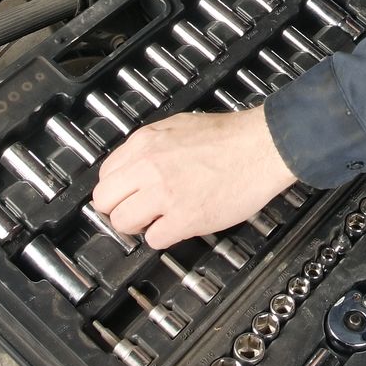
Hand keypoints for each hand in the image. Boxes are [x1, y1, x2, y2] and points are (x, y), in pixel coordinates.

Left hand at [91, 107, 296, 247]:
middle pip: (105, 202)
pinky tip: (178, 225)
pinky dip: (164, 236)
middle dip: (120, 209)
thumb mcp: (177, 126)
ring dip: (139, 225)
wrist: (260, 147)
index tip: (129, 194)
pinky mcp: (184, 218)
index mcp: (144, 143)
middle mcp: (147, 167)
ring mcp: (164, 194)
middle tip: (138, 211)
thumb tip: (134, 166)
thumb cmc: (228, 136)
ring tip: (158, 219)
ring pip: (123, 223)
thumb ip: (150, 146)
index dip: (119, 189)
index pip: (105, 175)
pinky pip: (154, 240)